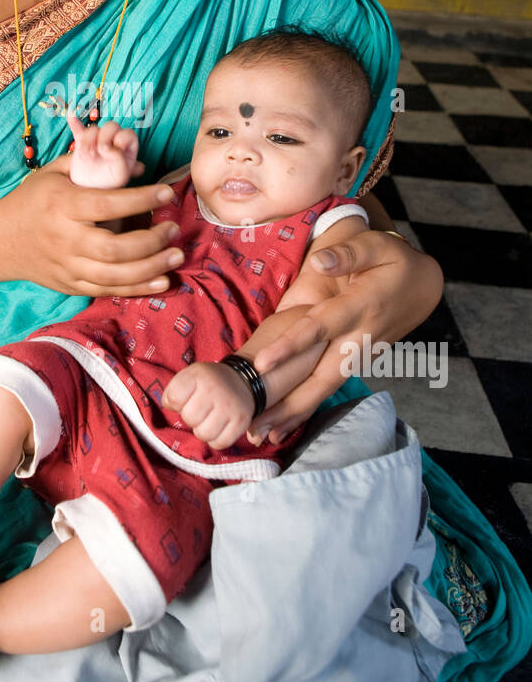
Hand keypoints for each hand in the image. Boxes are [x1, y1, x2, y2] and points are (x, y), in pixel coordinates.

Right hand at [4, 152, 184, 296]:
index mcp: (62, 206)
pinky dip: (138, 288)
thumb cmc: (32, 200)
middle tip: (173, 229)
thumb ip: (93, 165)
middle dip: (151, 241)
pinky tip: (162, 280)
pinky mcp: (71, 285)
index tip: (165, 192)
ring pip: (115, 275)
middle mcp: (65, 239)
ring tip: (176, 255)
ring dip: (151, 267)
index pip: (106, 205)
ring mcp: (68, 267)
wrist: (0, 240)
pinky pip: (109, 290)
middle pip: (114, 248)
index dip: (140, 200)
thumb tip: (139, 167)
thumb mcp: (54, 172)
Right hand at [66, 111, 138, 187]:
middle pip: (111, 126)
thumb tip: (112, 150)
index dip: (119, 140)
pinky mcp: (83, 142)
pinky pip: (79, 129)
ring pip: (94, 129)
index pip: (127, 134)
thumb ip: (120, 160)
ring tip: (86, 157)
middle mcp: (114, 141)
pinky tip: (71, 117)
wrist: (89, 190)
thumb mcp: (120, 175)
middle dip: (103, 138)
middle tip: (99, 152)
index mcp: (128, 147)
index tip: (111, 152)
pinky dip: (75, 123)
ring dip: (88, 142)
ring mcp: (98, 140)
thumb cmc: (110, 184)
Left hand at [162, 361, 254, 449]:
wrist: (241, 380)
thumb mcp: (188, 376)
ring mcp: (230, 407)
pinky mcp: (241, 422)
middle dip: (191, 417)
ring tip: (208, 419)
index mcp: (199, 375)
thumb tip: (169, 407)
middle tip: (199, 410)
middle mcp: (215, 389)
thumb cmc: (207, 382)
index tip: (185, 398)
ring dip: (202, 430)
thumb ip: (173, 391)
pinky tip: (219, 426)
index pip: (174, 398)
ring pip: (204, 434)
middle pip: (189, 418)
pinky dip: (216, 439)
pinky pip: (219, 443)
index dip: (176, 403)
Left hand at [247, 230, 442, 443]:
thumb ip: (349, 252)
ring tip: (263, 436)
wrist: (425, 287)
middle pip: (323, 377)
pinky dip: (309, 408)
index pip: (321, 329)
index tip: (262, 364)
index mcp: (362, 307)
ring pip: (327, 388)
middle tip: (257, 426)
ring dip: (296, 413)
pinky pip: (331, 386)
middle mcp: (361, 337)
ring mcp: (362, 354)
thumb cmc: (396, 261)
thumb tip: (319, 260)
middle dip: (290, 403)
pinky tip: (285, 426)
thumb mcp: (379, 245)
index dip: (292, 346)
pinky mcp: (359, 361)